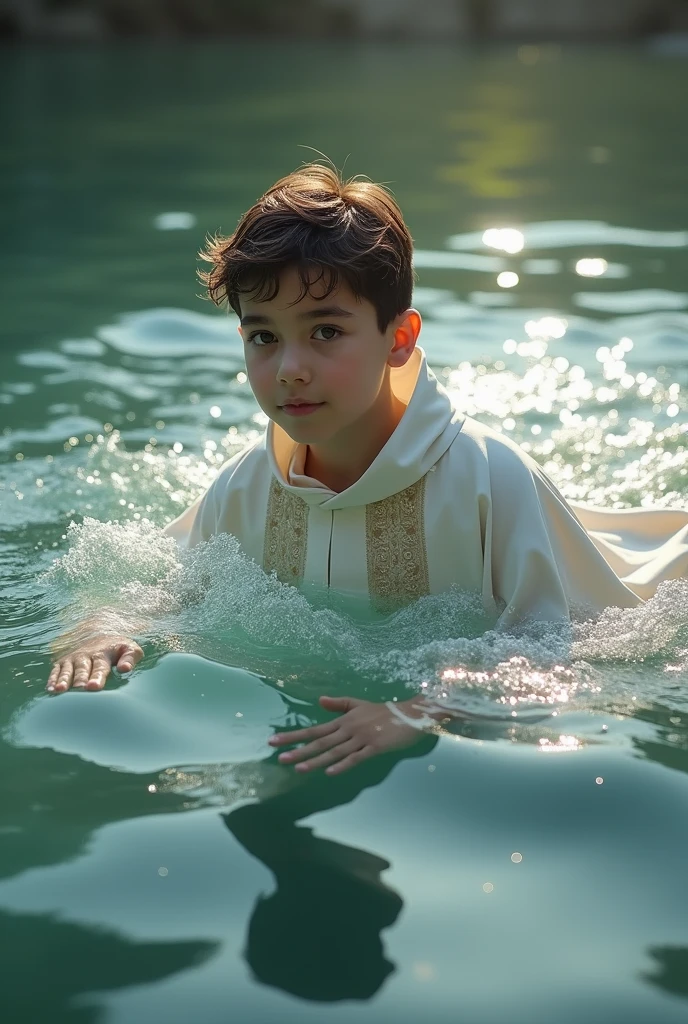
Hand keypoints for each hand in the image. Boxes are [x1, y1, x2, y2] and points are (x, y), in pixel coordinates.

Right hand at [46, 636, 142, 693]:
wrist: (100, 632)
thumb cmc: (117, 648)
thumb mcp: (129, 648)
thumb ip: (130, 658)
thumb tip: (125, 669)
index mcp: (102, 654)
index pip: (100, 667)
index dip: (97, 677)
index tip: (94, 687)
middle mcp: (85, 656)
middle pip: (82, 670)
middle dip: (80, 679)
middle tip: (79, 689)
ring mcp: (72, 658)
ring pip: (67, 670)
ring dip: (63, 679)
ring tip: (60, 690)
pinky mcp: (63, 661)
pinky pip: (56, 670)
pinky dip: (53, 679)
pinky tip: (50, 689)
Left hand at [268, 695, 431, 775]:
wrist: (410, 714)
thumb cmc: (384, 712)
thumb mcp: (359, 704)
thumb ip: (339, 705)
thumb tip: (319, 701)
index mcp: (344, 720)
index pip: (314, 729)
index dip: (294, 735)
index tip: (274, 740)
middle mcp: (348, 728)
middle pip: (320, 741)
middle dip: (299, 750)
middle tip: (279, 758)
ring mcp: (361, 737)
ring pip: (335, 751)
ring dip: (316, 760)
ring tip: (298, 768)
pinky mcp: (375, 747)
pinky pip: (356, 757)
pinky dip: (343, 764)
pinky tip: (331, 772)